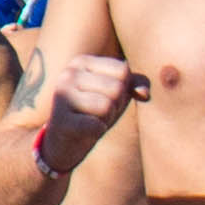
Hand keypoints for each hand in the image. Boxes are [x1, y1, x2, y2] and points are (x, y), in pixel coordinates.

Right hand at [31, 55, 147, 173]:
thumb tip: (144, 94)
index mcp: (81, 62)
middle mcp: (68, 73)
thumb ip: (135, 83)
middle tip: (97, 113)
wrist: (62, 142)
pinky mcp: (60, 119)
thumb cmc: (92, 112)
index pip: (123, 70)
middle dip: (115, 106)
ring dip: (106, 119)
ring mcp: (61, 95)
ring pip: (107, 106)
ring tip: (90, 120)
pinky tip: (83, 131)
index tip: (104, 97)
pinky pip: (96, 126)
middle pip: (116, 88)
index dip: (123, 90)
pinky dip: (97, 131)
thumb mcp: (116, 93)